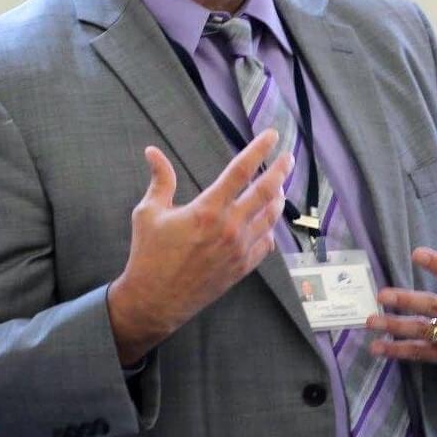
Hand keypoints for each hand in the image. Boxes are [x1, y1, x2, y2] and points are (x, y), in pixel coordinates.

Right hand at [107, 130, 291, 364]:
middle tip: (288, 158)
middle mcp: (230, 227)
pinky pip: (266, 242)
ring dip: (278, 198)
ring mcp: (240, 248)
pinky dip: (270, 228)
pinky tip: (267, 221)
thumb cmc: (149, 255)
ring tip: (280, 187)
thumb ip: (160, 180)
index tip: (272, 135)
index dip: (259, 149)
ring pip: (270, 217)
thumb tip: (152, 151)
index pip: (241, 170)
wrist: (155, 301)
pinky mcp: (243, 267)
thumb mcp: (148, 213)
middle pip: (266, 191)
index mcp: (208, 210)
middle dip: (281, 171)